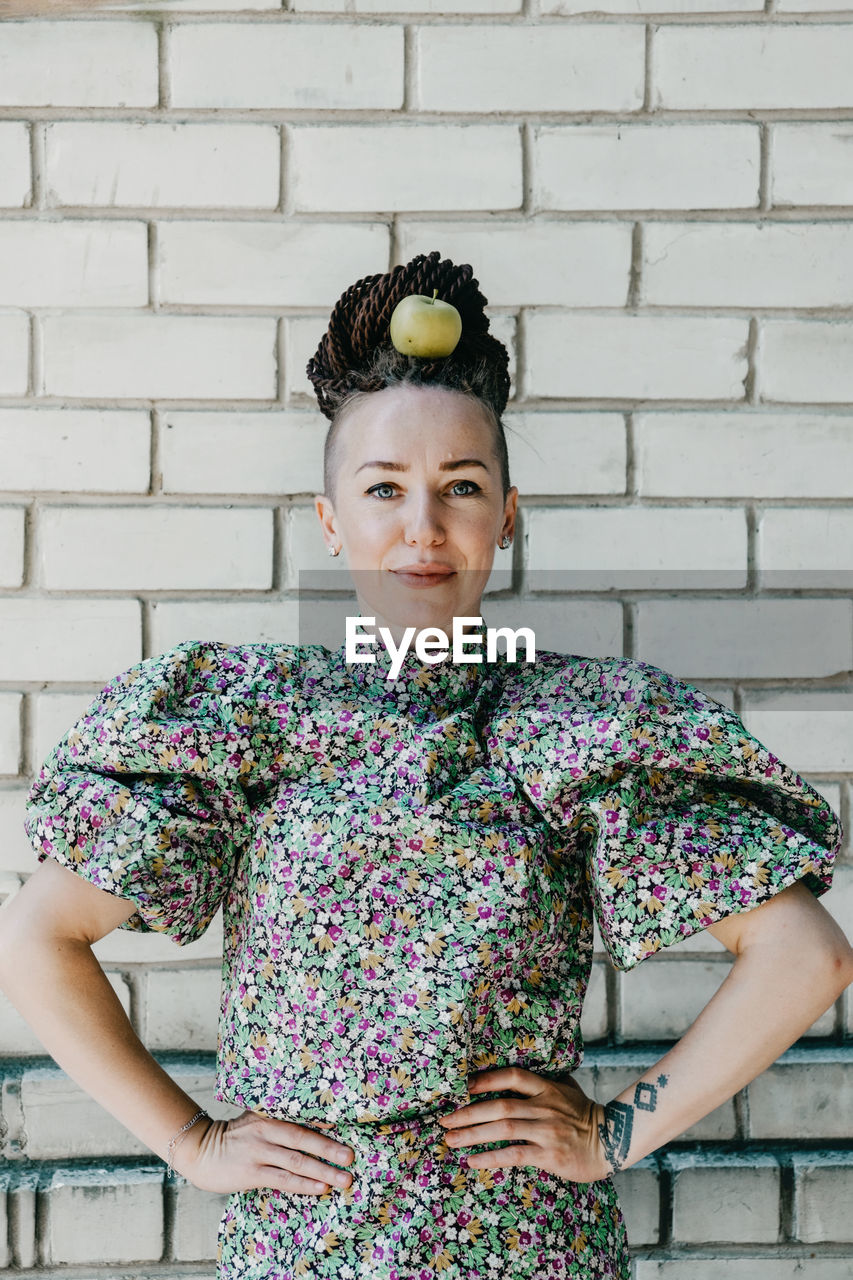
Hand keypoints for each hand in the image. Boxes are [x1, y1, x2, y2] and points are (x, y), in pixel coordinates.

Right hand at [172, 1111, 355, 1196]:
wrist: (200, 1151)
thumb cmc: (235, 1137)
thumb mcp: (256, 1118)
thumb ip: (279, 1118)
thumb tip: (317, 1123)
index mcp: (269, 1113)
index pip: (303, 1115)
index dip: (327, 1122)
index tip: (351, 1126)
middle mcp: (266, 1129)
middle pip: (304, 1138)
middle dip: (331, 1148)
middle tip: (351, 1157)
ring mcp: (258, 1151)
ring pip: (297, 1161)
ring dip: (323, 1170)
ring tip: (344, 1178)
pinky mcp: (251, 1172)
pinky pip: (283, 1179)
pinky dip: (304, 1183)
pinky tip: (321, 1187)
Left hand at [437, 1066, 611, 1185]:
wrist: (612, 1141)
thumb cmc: (583, 1115)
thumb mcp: (566, 1089)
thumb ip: (542, 1081)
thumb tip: (514, 1074)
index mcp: (547, 1088)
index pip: (513, 1076)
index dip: (486, 1079)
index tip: (462, 1087)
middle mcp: (544, 1106)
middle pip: (499, 1105)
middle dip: (467, 1113)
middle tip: (443, 1119)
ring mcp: (547, 1130)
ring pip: (503, 1129)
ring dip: (472, 1134)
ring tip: (450, 1139)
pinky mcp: (550, 1155)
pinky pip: (515, 1154)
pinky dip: (491, 1157)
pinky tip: (473, 1160)